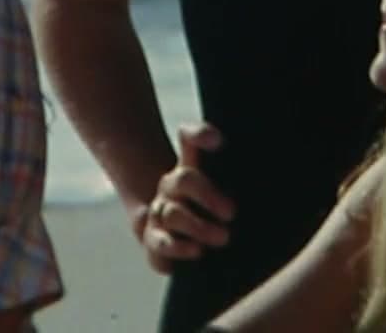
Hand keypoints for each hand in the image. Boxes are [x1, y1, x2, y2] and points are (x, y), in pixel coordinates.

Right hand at [135, 122, 235, 272]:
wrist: (182, 243)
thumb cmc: (209, 213)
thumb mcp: (225, 190)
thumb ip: (230, 169)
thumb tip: (227, 147)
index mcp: (189, 168)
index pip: (189, 139)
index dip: (200, 135)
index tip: (219, 141)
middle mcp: (170, 189)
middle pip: (185, 180)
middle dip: (209, 195)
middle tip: (232, 213)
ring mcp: (159, 215)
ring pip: (172, 214)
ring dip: (199, 227)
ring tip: (224, 237)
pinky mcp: (154, 243)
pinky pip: (160, 243)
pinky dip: (177, 248)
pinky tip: (197, 251)